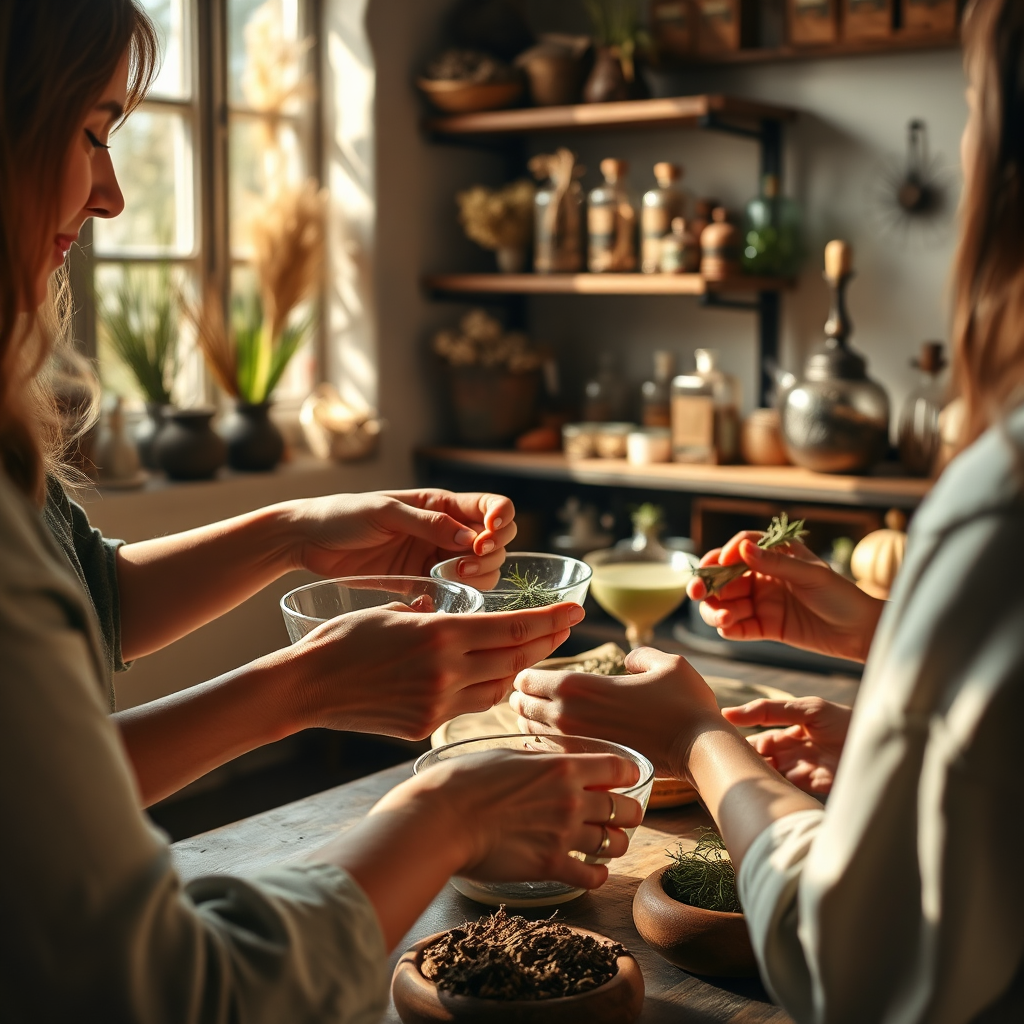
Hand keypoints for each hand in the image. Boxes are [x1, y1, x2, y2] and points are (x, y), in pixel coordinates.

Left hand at [280, 489, 517, 588]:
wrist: (308, 540)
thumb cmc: (344, 514)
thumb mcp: (385, 512)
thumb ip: (428, 524)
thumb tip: (470, 539)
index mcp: (441, 504)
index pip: (492, 507)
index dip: (501, 520)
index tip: (486, 537)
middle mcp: (445, 530)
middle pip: (495, 542)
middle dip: (489, 554)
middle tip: (462, 564)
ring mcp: (434, 558)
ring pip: (480, 570)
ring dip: (476, 576)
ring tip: (446, 578)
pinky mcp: (419, 582)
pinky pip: (452, 593)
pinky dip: (453, 597)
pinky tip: (429, 596)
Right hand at [286, 600, 584, 740]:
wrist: (304, 687)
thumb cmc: (341, 638)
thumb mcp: (391, 610)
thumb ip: (429, 613)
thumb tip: (445, 610)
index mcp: (440, 634)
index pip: (512, 627)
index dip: (549, 620)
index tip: (576, 610)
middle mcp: (446, 670)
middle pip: (514, 657)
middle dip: (546, 642)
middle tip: (568, 628)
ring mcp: (437, 703)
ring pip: (496, 686)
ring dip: (519, 669)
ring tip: (534, 652)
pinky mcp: (423, 726)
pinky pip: (468, 706)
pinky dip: (486, 690)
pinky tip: (492, 678)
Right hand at [374, 749, 642, 886]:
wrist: (442, 818)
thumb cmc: (464, 781)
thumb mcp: (506, 756)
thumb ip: (538, 761)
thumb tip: (547, 762)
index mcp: (562, 767)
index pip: (618, 767)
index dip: (627, 773)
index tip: (625, 778)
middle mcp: (572, 800)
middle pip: (627, 808)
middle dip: (627, 811)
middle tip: (618, 814)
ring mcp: (564, 835)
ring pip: (615, 843)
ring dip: (614, 843)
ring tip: (604, 843)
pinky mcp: (550, 866)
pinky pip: (592, 876)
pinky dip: (597, 875)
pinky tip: (589, 871)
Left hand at [512, 647, 722, 779]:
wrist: (698, 748)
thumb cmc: (683, 702)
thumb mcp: (665, 663)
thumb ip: (639, 656)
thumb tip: (628, 661)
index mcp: (577, 686)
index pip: (527, 680)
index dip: (526, 676)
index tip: (533, 676)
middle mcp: (567, 715)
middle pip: (522, 707)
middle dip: (522, 700)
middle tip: (529, 697)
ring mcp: (575, 745)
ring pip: (530, 733)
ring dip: (531, 724)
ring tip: (540, 718)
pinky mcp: (587, 766)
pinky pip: (548, 756)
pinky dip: (544, 747)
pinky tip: (555, 743)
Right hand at [687, 532, 884, 662]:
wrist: (860, 633)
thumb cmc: (842, 595)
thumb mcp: (810, 575)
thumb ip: (775, 563)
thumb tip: (740, 548)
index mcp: (774, 557)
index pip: (739, 549)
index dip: (723, 555)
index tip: (719, 563)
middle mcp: (762, 578)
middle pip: (723, 579)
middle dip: (706, 585)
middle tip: (696, 592)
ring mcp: (761, 603)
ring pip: (725, 604)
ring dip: (716, 610)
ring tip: (724, 618)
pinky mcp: (764, 628)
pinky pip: (738, 627)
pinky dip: (728, 628)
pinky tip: (729, 628)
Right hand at [723, 696, 850, 795]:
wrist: (881, 744)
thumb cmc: (845, 721)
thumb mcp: (806, 708)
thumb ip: (768, 710)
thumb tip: (727, 713)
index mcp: (790, 731)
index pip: (758, 739)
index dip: (740, 741)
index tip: (717, 743)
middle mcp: (794, 753)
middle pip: (762, 760)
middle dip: (745, 761)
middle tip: (724, 763)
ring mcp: (802, 771)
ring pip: (770, 775)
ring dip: (756, 775)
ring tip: (737, 776)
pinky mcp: (812, 789)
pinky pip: (785, 790)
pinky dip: (772, 788)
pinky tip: (759, 787)